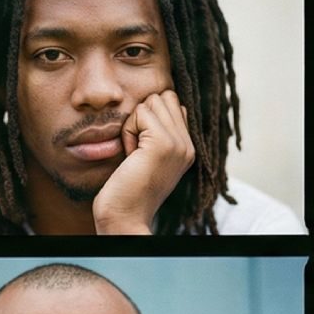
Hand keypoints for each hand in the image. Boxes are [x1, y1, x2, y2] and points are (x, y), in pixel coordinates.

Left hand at [91, 90, 194, 234]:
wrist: (125, 216)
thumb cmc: (127, 189)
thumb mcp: (147, 157)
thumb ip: (155, 132)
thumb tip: (151, 102)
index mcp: (187, 148)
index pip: (173, 104)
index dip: (151, 117)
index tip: (142, 148)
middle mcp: (188, 144)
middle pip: (164, 97)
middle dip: (143, 116)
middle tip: (137, 148)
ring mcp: (179, 143)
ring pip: (152, 101)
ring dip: (134, 123)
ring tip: (134, 152)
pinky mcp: (163, 143)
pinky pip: (140, 113)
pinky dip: (128, 131)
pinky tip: (130, 155)